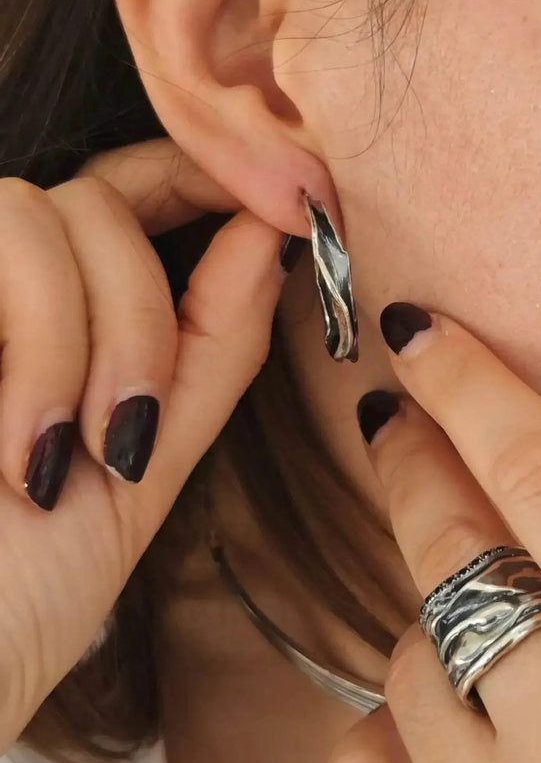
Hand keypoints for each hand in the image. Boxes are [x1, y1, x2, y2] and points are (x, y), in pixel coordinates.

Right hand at [0, 140, 287, 750]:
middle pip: (101, 197)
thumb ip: (211, 344)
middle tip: (132, 431)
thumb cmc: (24, 585)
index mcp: (56, 312)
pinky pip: (3, 242)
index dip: (205, 176)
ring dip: (93, 338)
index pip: (131, 187)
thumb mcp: (147, 457)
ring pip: (48, 210)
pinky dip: (42, 349)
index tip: (290, 208)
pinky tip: (27, 458)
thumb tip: (269, 233)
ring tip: (70, 457)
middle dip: (147, 311)